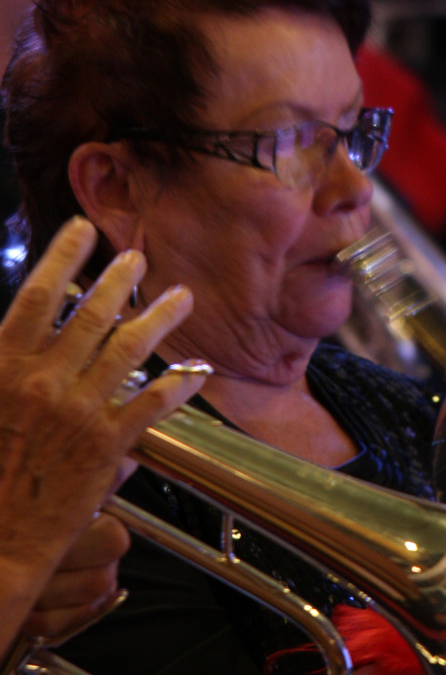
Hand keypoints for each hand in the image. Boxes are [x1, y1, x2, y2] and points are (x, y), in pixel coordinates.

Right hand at [0, 216, 205, 657]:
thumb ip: (4, 366)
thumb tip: (19, 333)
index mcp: (4, 366)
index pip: (38, 295)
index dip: (63, 256)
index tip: (81, 231)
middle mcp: (43, 380)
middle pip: (93, 313)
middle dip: (120, 279)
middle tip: (138, 258)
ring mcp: (79, 410)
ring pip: (131, 347)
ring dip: (161, 317)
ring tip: (181, 297)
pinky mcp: (108, 444)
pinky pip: (153, 402)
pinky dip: (180, 384)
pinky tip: (197, 371)